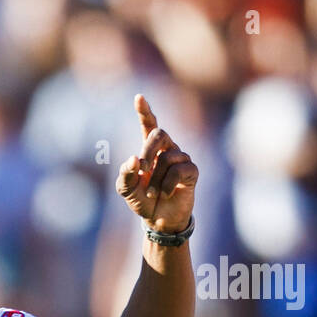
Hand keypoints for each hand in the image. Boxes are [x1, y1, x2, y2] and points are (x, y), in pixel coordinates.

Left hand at [116, 94, 197, 233]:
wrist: (160, 219)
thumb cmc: (143, 200)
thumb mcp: (126, 190)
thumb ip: (125, 175)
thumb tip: (133, 160)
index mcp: (150, 149)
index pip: (149, 125)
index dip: (145, 111)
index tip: (138, 97)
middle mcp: (167, 149)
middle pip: (159, 133)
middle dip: (147, 150)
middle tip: (141, 169)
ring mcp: (181, 159)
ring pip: (167, 157)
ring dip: (155, 178)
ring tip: (152, 193)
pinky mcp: (191, 171)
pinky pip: (179, 171)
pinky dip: (166, 184)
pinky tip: (165, 193)